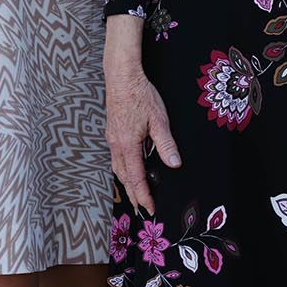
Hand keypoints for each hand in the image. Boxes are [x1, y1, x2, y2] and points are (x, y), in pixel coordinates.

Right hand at [104, 19, 180, 215]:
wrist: (121, 77)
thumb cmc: (140, 95)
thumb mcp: (159, 120)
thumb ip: (166, 145)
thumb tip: (175, 165)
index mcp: (127, 145)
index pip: (136, 179)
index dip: (143, 196)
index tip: (150, 209)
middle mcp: (116, 145)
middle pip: (124, 178)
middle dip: (133, 195)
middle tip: (142, 208)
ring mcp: (111, 139)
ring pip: (117, 168)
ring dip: (126, 184)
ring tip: (135, 194)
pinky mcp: (112, 133)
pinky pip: (116, 158)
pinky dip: (122, 170)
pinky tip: (128, 169)